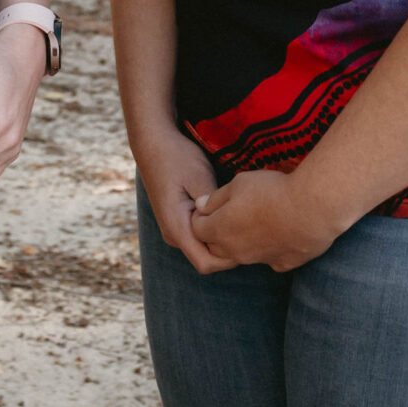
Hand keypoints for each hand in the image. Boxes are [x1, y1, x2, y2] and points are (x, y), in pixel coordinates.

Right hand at [132, 124, 236, 275]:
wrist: (153, 143)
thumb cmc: (177, 157)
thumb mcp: (199, 177)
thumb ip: (213, 205)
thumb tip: (234, 226)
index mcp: (177, 228)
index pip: (206, 264)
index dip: (230, 259)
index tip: (251, 240)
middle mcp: (173, 235)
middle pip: (207, 259)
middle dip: (230, 249)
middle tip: (254, 229)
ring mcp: (174, 229)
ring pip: (204, 248)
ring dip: (223, 239)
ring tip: (244, 220)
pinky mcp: (178, 222)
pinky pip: (200, 237)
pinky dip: (216, 231)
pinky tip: (230, 213)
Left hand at [189, 168, 338, 272]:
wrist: (312, 208)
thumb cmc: (272, 191)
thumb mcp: (238, 183)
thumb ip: (216, 198)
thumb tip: (200, 205)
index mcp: (221, 230)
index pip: (197, 229)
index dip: (200, 216)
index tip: (210, 205)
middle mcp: (236, 251)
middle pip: (215, 247)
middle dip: (215, 233)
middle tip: (229, 213)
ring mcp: (259, 260)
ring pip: (240, 255)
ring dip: (240, 242)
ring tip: (254, 220)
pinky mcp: (282, 264)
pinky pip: (268, 259)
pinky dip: (268, 249)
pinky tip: (279, 232)